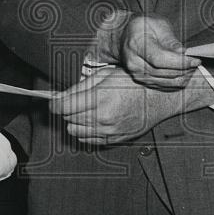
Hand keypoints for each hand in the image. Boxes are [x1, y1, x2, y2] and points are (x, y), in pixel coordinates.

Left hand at [50, 67, 208, 144]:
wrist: (160, 98)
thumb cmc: (135, 82)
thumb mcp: (107, 74)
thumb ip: (82, 86)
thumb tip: (61, 96)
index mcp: (101, 98)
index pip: (64, 107)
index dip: (55, 103)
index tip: (53, 100)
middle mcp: (103, 118)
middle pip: (68, 119)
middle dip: (66, 110)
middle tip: (72, 101)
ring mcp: (109, 131)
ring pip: (75, 132)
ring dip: (75, 121)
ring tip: (84, 110)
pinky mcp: (115, 140)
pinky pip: (88, 140)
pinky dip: (85, 131)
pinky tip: (93, 120)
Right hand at [116, 14, 200, 89]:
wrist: (126, 36)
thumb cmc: (143, 26)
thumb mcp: (157, 24)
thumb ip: (170, 40)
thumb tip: (183, 53)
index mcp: (136, 44)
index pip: (159, 59)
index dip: (179, 62)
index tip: (195, 59)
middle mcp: (134, 62)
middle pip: (164, 72)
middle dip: (184, 69)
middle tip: (196, 61)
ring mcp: (137, 74)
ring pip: (166, 82)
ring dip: (183, 76)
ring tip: (192, 66)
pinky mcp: (143, 81)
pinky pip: (164, 86)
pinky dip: (177, 81)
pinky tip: (184, 72)